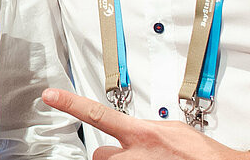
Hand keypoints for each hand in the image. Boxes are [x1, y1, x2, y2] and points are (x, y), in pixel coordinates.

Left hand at [42, 89, 247, 159]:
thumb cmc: (199, 153)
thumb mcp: (169, 130)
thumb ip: (144, 130)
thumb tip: (132, 133)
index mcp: (140, 134)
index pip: (97, 114)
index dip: (70, 104)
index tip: (50, 96)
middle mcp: (134, 155)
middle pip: (100, 155)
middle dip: (113, 155)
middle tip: (137, 156)